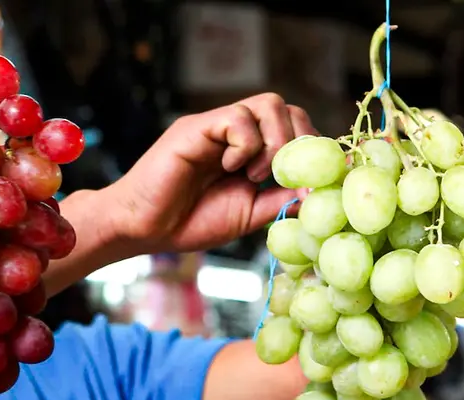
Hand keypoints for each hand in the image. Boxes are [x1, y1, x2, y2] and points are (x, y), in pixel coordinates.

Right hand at [108, 93, 316, 253]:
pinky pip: (237, 117)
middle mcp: (234, 132)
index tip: (314, 176)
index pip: (294, 126)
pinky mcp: (196, 128)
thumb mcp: (249, 215)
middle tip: (284, 175)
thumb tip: (319, 188)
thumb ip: (281, 199)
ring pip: (267, 104)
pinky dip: (245, 145)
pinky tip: (230, 169)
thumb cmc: (188, 222)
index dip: (311, 145)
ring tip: (256, 175)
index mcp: (249, 151)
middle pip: (286, 107)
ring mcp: (215, 127)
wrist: (144, 229)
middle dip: (298, 140)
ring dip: (274, 142)